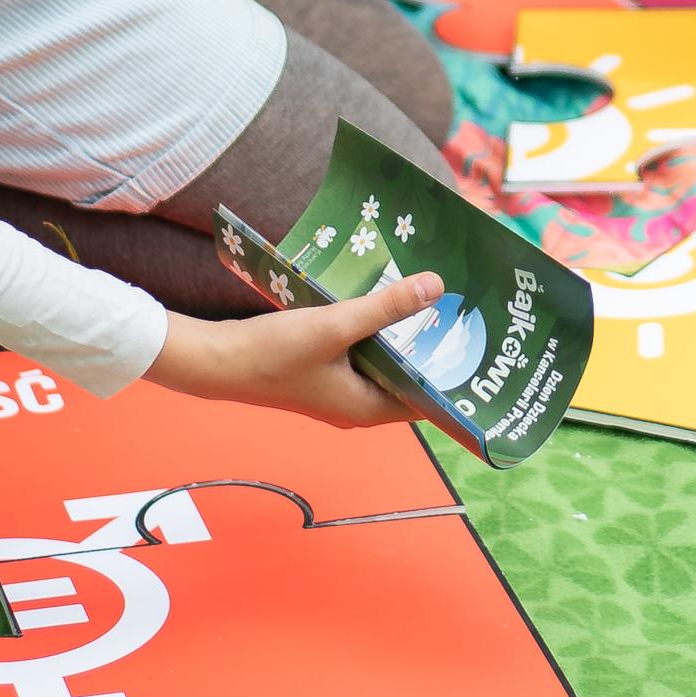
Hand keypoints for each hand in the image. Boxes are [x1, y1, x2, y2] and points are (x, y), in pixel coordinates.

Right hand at [146, 271, 442, 428]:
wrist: (215, 361)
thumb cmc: (274, 353)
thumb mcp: (336, 325)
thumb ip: (386, 308)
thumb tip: (437, 287)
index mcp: (367, 409)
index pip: (427, 400)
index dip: (453, 377)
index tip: (480, 346)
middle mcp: (356, 406)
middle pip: (407, 380)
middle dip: (431, 351)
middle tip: (463, 315)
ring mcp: (337, 391)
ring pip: (383, 365)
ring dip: (402, 338)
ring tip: (434, 304)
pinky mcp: (320, 373)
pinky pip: (361, 355)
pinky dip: (375, 334)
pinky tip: (383, 304)